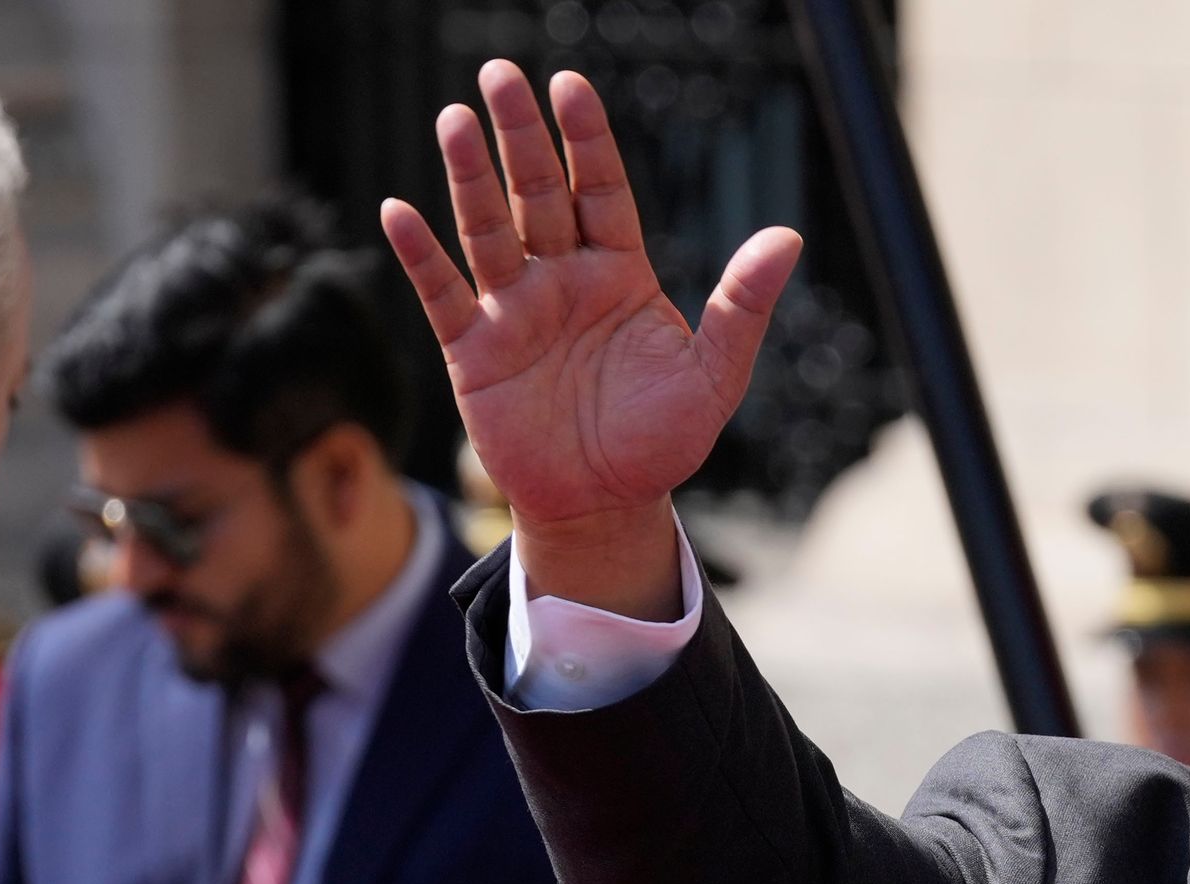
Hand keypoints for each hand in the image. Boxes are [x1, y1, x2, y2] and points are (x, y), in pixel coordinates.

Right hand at [379, 64, 800, 613]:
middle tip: (499, 74)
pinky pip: (443, 293)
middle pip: (537, 193)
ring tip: (455, 119)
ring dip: (469, 177)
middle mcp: (562, 279)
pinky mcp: (473, 350)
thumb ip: (743, 306)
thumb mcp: (714, 376)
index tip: (569, 86)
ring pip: (487, 229)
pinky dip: (422, 255)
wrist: (606, 505)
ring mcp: (514, 310)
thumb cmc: (661, 440)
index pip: (601, 191)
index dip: (586, 141)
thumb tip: (789, 237)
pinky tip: (400, 210)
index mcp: (619, 274)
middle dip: (520, 136)